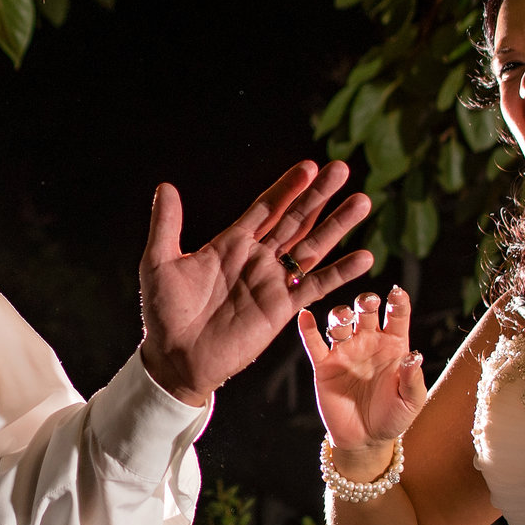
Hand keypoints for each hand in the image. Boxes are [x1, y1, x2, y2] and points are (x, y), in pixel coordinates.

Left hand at [139, 160, 373, 406]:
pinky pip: (316, 286)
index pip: (266, 207)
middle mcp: (257, 258)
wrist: (175, 358)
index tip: (309, 166)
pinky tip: (364, 257)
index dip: (287, 187)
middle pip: (295, 219)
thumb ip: (167, 224)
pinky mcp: (282, 308)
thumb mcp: (159, 263)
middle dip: (319, 194)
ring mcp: (273, 282)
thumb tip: (166, 186)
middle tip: (342, 168)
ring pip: (312, 246)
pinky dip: (340, 272)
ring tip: (362, 201)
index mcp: (232, 243)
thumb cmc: (165, 313)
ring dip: (337, 225)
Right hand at [296, 287, 427, 449]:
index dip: (397, 302)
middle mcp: (369, 342)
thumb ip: (413, 379)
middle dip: (366, 302)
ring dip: (340, 315)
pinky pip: (314, 344)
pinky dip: (307, 329)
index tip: (397, 294)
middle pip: (365, 311)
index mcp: (393, 345)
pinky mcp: (325, 366)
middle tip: (367, 303)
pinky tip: (305, 316)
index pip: (397, 316)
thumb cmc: (393, 418)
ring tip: (343, 319)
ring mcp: (345, 352)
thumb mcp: (411, 402)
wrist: (365, 439)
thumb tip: (414, 356)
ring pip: (340, 323)